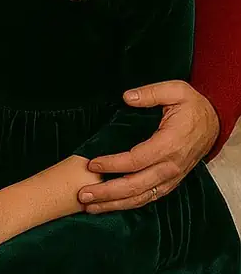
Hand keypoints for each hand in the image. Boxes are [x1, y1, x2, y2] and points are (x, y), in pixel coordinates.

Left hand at [80, 80, 218, 212]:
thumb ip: (150, 93)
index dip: (113, 164)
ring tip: (91, 206)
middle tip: (83, 194)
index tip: (92, 164)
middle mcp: (170, 166)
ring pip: (141, 197)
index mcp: (169, 145)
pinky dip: (130, 203)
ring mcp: (171, 177)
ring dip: (115, 203)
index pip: (136, 160)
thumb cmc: (191, 106)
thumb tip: (127, 97)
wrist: (213, 122)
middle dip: (108, 191)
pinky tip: (112, 205)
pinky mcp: (170, 181)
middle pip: (135, 185)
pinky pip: (149, 197)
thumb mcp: (175, 90)